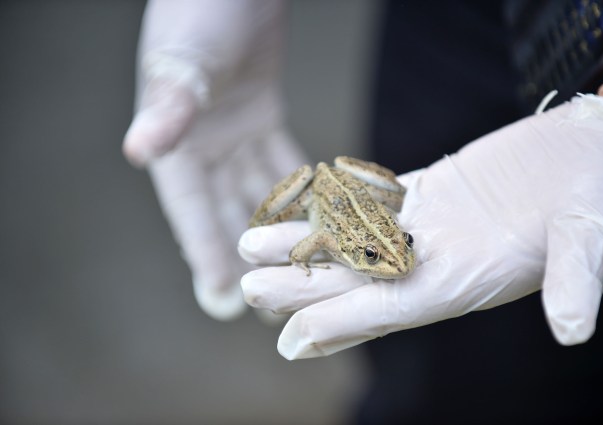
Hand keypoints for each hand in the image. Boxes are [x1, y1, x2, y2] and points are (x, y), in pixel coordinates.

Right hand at [123, 0, 305, 319]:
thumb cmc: (198, 14)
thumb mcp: (182, 63)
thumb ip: (167, 107)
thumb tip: (139, 149)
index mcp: (176, 144)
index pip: (190, 210)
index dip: (204, 253)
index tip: (219, 300)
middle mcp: (204, 146)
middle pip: (228, 212)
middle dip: (249, 256)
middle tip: (270, 300)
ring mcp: (235, 135)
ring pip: (261, 194)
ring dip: (281, 230)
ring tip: (302, 268)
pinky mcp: (264, 118)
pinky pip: (286, 163)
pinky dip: (302, 188)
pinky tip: (320, 215)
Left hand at [239, 94, 602, 358]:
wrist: (600, 151)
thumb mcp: (594, 238)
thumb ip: (577, 282)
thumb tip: (576, 329)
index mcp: (471, 278)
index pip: (396, 309)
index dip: (344, 325)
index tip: (291, 340)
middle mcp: (440, 258)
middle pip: (359, 279)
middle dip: (304, 287)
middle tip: (248, 290)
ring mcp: (429, 225)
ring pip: (354, 239)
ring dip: (304, 244)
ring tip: (251, 246)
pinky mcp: (429, 190)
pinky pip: (371, 201)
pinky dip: (332, 205)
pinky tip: (295, 206)